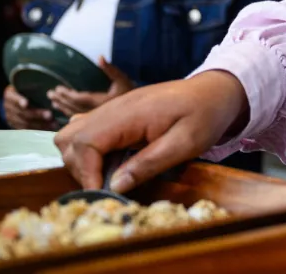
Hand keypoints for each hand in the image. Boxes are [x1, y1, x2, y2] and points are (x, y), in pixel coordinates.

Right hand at [3, 85, 56, 130]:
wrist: (21, 99)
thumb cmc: (30, 89)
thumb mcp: (30, 86)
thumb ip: (36, 87)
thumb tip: (51, 90)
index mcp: (10, 94)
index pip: (13, 98)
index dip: (18, 100)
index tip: (26, 103)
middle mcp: (7, 107)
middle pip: (21, 112)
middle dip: (36, 114)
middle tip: (50, 115)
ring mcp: (10, 118)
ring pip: (24, 123)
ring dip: (40, 124)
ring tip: (53, 123)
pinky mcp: (15, 126)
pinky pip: (26, 130)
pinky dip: (38, 129)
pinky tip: (48, 128)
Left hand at [47, 57, 133, 116]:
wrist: (140, 110)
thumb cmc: (130, 91)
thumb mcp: (123, 79)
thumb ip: (111, 69)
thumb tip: (100, 57)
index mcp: (102, 102)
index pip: (80, 99)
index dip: (68, 94)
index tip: (57, 88)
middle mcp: (96, 112)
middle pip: (74, 107)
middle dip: (61, 100)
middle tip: (50, 93)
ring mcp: (95, 118)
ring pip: (74, 114)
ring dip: (62, 107)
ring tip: (52, 101)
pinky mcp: (94, 121)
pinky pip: (77, 118)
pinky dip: (67, 113)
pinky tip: (61, 110)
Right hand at [54, 71, 248, 192]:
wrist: (215, 91)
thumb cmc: (205, 115)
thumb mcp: (185, 144)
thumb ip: (149, 164)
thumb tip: (115, 186)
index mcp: (129, 113)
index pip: (85, 142)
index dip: (86, 172)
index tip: (102, 193)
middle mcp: (115, 108)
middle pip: (70, 138)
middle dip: (80, 168)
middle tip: (105, 186)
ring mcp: (114, 108)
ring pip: (72, 133)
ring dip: (80, 158)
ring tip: (107, 175)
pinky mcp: (117, 113)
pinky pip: (87, 129)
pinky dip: (88, 149)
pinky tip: (112, 162)